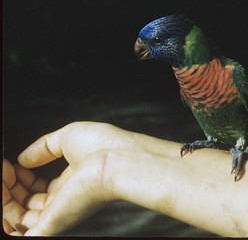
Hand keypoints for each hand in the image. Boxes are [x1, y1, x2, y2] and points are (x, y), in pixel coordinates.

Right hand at [3, 121, 138, 235]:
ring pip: (18, 219)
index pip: (38, 189)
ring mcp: (58, 215)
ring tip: (2, 179)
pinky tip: (1, 200)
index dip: (20, 178)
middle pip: (26, 204)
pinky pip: (19, 236)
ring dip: (4, 201)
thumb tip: (23, 157)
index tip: (11, 165)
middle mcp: (64, 200)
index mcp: (71, 182)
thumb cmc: (103, 145)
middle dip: (9, 189)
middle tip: (4, 172)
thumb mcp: (67, 138)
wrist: (116, 159)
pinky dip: (5, 222)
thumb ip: (44, 147)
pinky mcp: (52, 225)